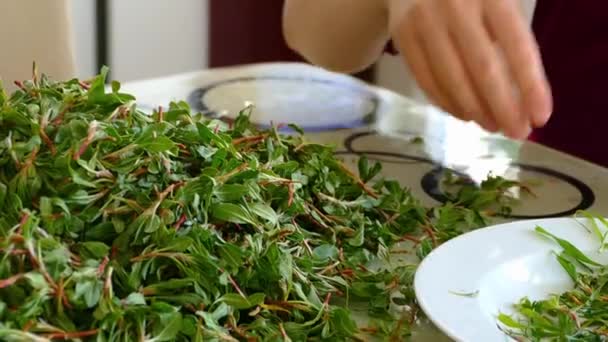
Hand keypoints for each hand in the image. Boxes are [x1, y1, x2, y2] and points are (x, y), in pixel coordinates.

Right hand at [390, 0, 551, 138]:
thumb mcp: (496, 1)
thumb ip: (509, 37)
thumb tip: (524, 98)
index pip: (517, 46)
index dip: (531, 86)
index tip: (541, 117)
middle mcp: (456, 7)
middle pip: (483, 69)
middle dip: (503, 107)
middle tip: (516, 132)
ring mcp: (425, 22)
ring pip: (451, 80)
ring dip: (475, 111)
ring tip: (492, 126)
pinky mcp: (403, 36)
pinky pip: (426, 80)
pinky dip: (446, 103)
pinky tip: (462, 114)